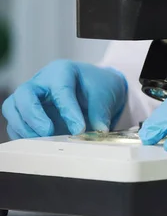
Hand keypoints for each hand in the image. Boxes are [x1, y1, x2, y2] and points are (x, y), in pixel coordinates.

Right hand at [2, 60, 127, 138]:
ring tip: (45, 141)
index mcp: (61, 71)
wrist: (94, 88)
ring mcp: (31, 97)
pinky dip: (23, 135)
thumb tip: (100, 131)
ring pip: (12, 108)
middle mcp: (41, 82)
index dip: (68, 111)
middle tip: (49, 132)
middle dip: (33, 115)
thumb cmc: (98, 87)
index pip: (60, 89)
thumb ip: (101, 113)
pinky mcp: (26, 113)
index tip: (79, 130)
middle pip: (23, 94)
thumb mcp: (105, 96)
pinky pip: (15, 124)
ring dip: (25, 128)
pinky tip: (39, 144)